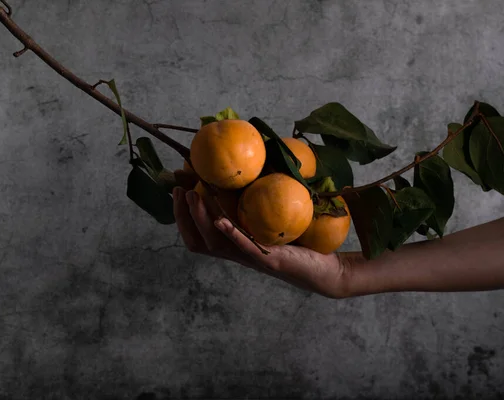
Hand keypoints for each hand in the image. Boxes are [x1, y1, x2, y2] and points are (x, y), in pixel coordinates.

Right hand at [172, 186, 360, 297]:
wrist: (325, 269)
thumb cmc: (299, 244)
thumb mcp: (272, 221)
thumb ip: (256, 205)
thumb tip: (250, 170)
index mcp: (235, 246)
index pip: (197, 235)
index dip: (183, 216)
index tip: (177, 190)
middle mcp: (238, 254)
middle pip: (198, 241)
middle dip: (184, 216)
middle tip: (179, 191)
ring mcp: (252, 258)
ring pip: (216, 244)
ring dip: (200, 219)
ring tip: (193, 196)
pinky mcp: (270, 259)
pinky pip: (246, 247)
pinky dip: (231, 234)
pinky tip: (220, 220)